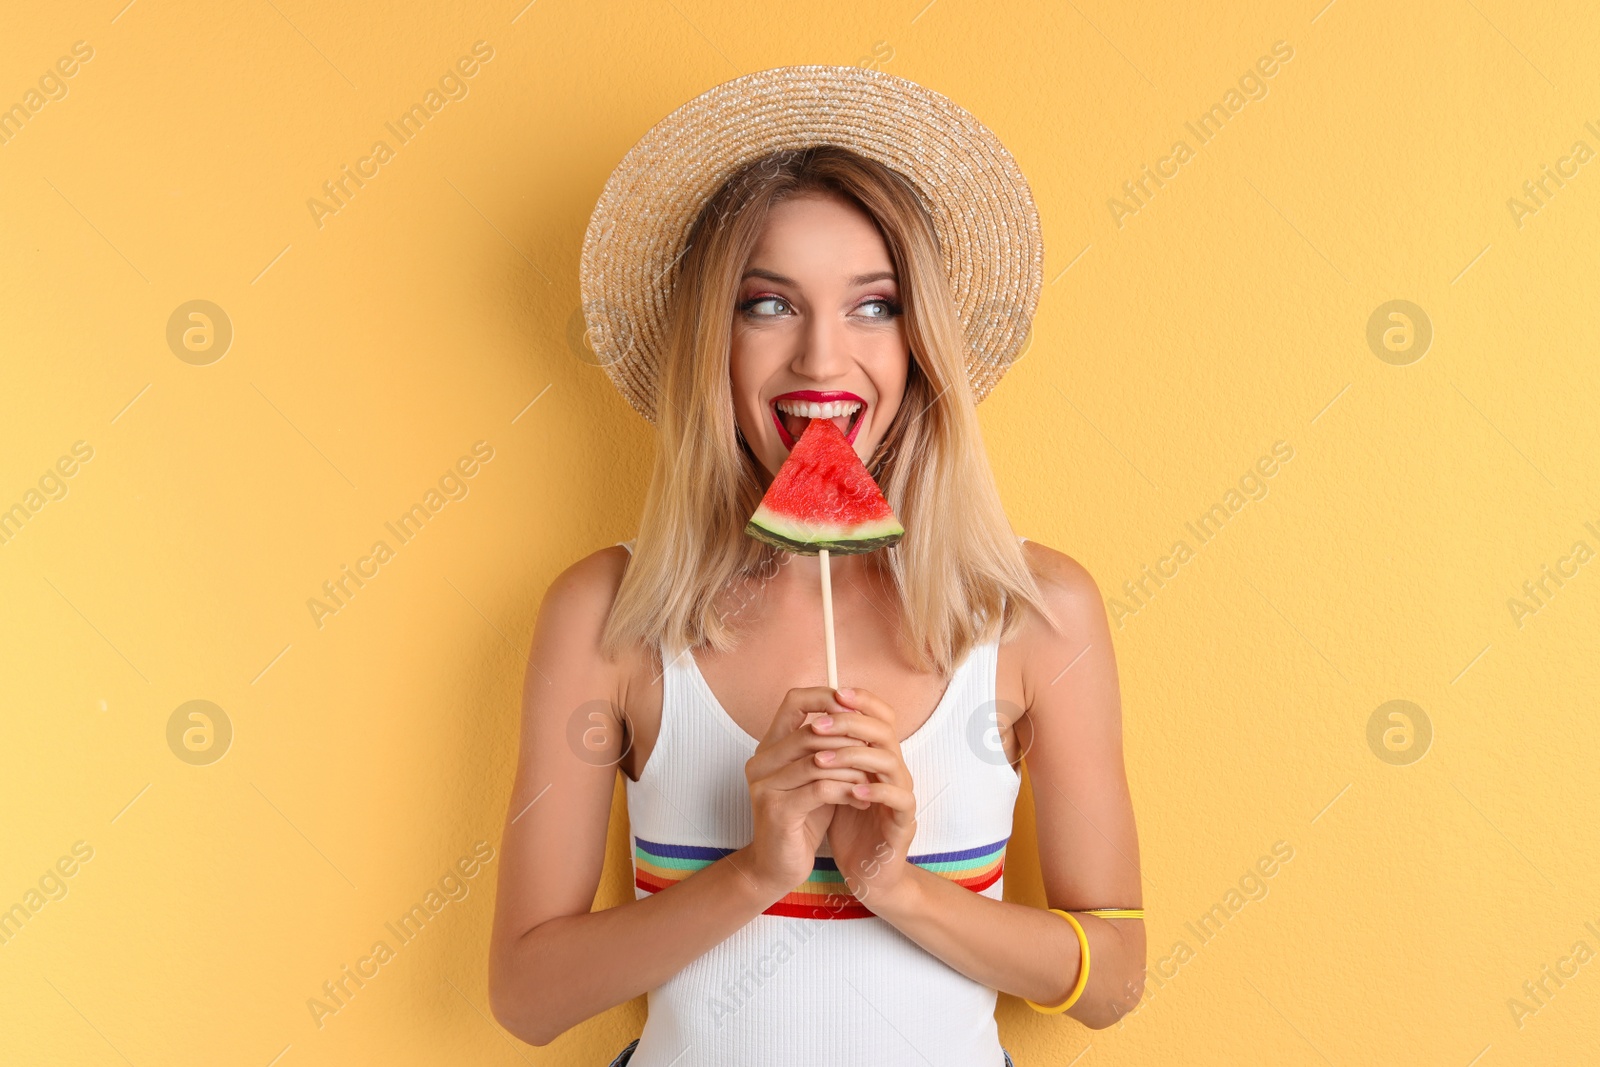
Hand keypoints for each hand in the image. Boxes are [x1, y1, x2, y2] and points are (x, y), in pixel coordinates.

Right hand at [740, 686, 871, 902]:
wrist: (777, 868)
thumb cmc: (802, 820)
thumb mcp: (816, 777)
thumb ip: (827, 749)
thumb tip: (859, 717)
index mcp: (769, 748)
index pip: (793, 701)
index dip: (826, 697)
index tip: (854, 709)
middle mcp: (761, 762)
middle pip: (810, 731)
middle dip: (849, 740)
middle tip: (874, 753)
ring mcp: (765, 785)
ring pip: (818, 760)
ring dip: (852, 768)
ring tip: (870, 780)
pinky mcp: (776, 810)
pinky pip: (821, 788)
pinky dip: (847, 790)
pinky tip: (860, 799)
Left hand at [814, 687, 918, 912]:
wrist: (866, 872)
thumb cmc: (848, 825)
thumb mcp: (833, 782)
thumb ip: (826, 753)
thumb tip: (802, 719)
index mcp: (878, 757)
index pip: (880, 716)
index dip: (862, 700)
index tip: (834, 693)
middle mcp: (894, 770)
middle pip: (884, 731)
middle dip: (849, 723)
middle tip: (818, 725)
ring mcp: (902, 795)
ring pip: (890, 761)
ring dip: (854, 756)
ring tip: (822, 760)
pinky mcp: (903, 822)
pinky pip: (899, 799)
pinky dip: (877, 791)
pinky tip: (852, 791)